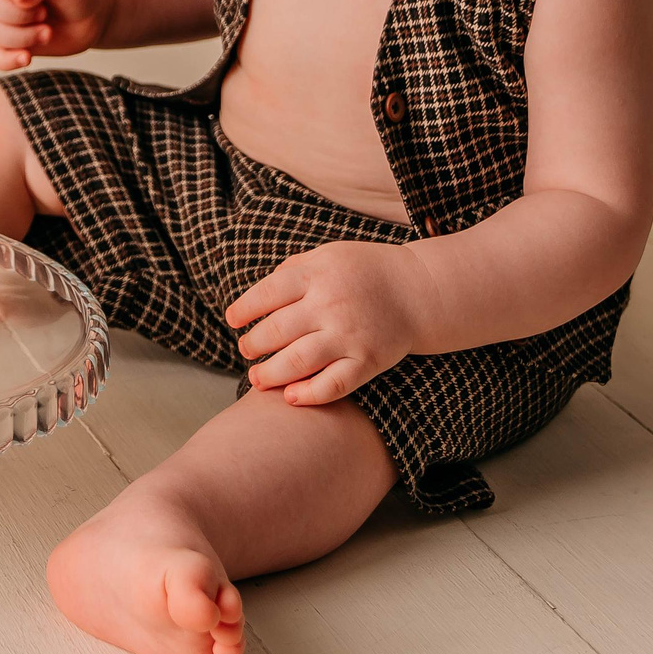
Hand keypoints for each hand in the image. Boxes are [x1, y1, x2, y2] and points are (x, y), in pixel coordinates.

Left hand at [224, 241, 435, 404]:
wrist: (419, 289)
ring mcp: (349, 334)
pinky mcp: (368, 360)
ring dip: (270, 374)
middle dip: (253, 345)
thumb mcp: (328, 255)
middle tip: (246, 350)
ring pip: (298, 360)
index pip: (266, 294)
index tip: (233, 320)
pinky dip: (309, 395)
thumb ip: (293, 270)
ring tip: (257, 379)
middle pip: (277, 330)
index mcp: (316, 274)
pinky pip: (334, 384)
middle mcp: (330, 304)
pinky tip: (291, 398)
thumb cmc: (364, 271)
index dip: (243, 309)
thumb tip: (259, 295)